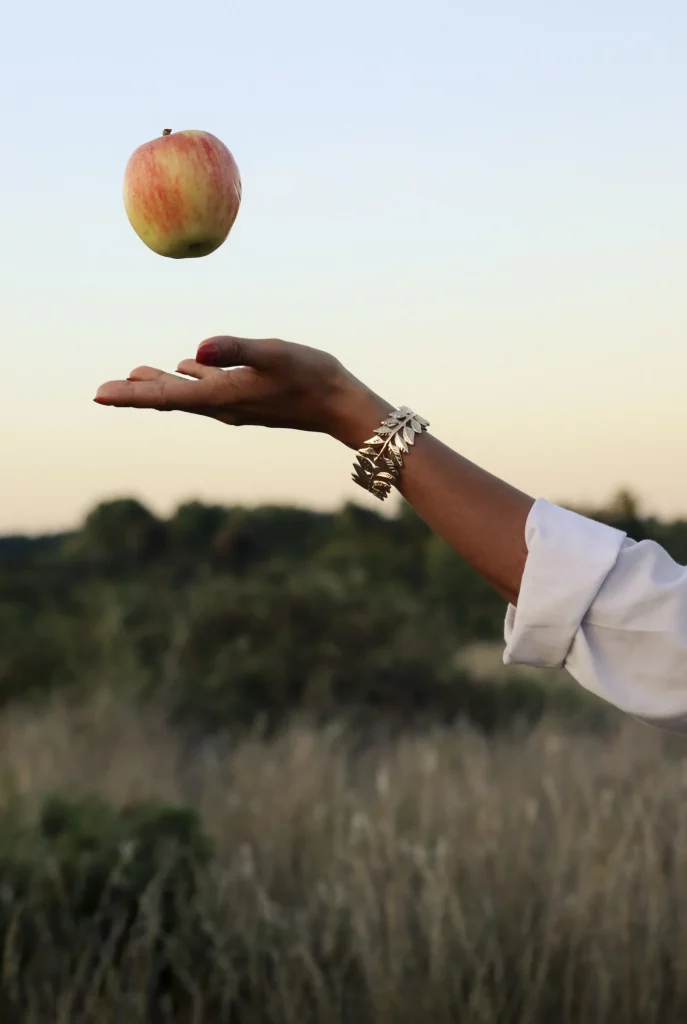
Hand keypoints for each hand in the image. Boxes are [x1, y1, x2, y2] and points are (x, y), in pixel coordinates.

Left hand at [94, 335, 388, 448]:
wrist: (342, 405)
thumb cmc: (312, 377)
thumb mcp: (274, 354)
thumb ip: (235, 349)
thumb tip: (194, 350)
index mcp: (221, 396)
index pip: (165, 397)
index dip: (130, 395)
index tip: (98, 396)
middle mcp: (223, 405)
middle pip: (170, 399)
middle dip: (136, 394)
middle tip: (103, 392)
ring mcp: (236, 404)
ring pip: (188, 394)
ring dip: (161, 385)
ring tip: (137, 375)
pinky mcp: (249, 399)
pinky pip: (209, 389)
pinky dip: (189, 379)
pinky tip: (188, 367)